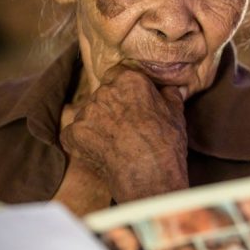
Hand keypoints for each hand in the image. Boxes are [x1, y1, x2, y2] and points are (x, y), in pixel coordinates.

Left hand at [60, 65, 188, 201]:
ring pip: (88, 113)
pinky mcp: (72, 134)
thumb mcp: (176, 114)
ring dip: (97, 123)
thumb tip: (172, 89)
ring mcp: (85, 113)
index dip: (125, 89)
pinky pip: (74, 134)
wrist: (149, 175)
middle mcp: (103, 91)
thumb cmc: (166, 143)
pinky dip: (83, 142)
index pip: (119, 74)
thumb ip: (170, 95)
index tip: (132, 102)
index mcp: (129, 80)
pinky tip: (100, 152)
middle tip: (125, 126)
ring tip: (114, 142)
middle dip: (111, 106)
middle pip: (103, 93)